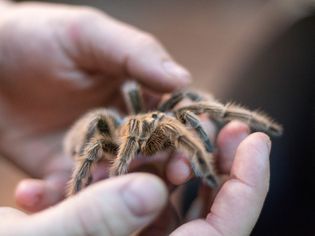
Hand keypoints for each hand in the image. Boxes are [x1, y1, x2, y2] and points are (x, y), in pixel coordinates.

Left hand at [0, 2, 190, 210]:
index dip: (190, 134)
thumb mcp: (90, 35)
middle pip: (158, 153)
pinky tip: (41, 189)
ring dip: (117, 188)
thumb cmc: (42, 37)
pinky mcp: (65, 169)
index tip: (190, 152)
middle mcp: (126, 125)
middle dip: (166, 170)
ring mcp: (97, 151)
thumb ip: (137, 53)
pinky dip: (61, 196)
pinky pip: (72, 192)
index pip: (178, 116)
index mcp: (141, 92)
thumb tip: (183, 79)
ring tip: (97, 181)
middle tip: (170, 178)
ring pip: (121, 179)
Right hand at [0, 123, 270, 235]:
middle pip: (209, 214)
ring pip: (182, 200)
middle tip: (232, 127)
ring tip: (195, 128)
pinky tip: (156, 143)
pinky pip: (151, 192)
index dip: (247, 191)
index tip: (256, 143)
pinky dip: (158, 166)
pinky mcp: (119, 223)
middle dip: (225, 168)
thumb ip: (95, 223)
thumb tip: (152, 192)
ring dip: (190, 161)